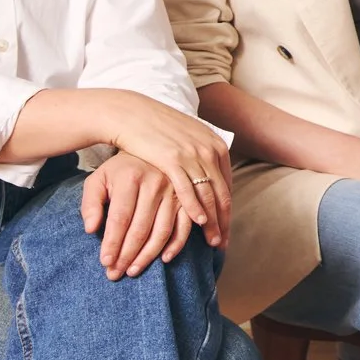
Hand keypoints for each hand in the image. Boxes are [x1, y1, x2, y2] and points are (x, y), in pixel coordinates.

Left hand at [79, 151, 198, 279]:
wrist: (150, 151)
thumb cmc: (120, 171)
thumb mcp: (98, 179)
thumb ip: (90, 203)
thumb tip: (90, 229)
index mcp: (131, 177)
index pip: (120, 217)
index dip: (112, 242)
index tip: (105, 262)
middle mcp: (156, 183)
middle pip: (141, 228)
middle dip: (127, 255)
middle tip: (115, 274)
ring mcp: (175, 191)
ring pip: (162, 230)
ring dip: (148, 255)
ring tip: (133, 271)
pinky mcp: (187, 199)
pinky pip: (185, 226)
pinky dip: (177, 245)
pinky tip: (164, 259)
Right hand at [101, 92, 233, 240]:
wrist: (132, 115)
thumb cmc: (157, 130)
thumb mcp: (188, 140)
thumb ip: (200, 156)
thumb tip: (208, 175)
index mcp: (216, 146)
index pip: (226, 186)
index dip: (227, 211)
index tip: (226, 230)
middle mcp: (210, 150)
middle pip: (222, 194)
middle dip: (223, 222)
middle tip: (223, 244)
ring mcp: (193, 154)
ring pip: (208, 195)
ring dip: (212, 221)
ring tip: (213, 241)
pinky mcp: (173, 159)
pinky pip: (188, 188)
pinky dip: (195, 207)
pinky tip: (199, 222)